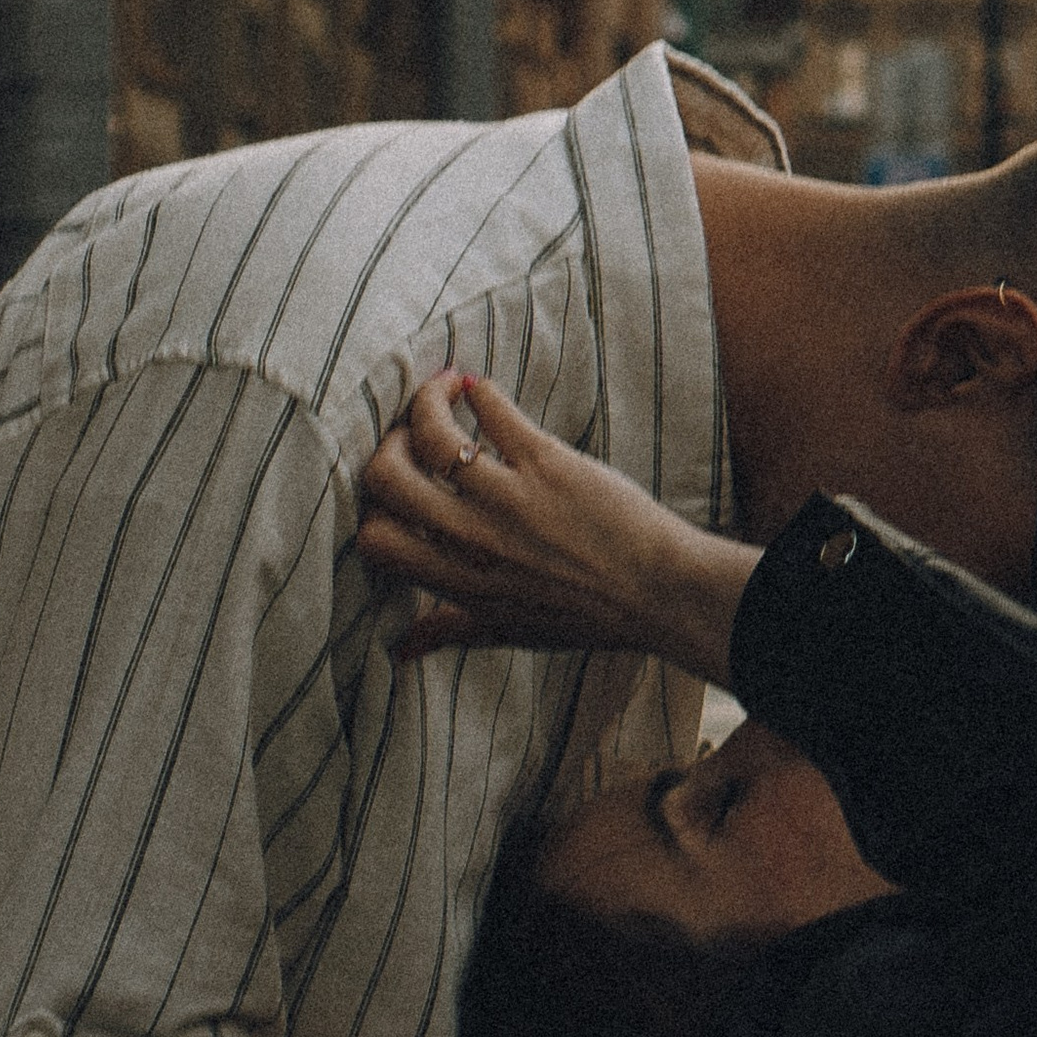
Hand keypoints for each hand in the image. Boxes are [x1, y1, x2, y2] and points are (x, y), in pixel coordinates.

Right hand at [358, 372, 759, 676]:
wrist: (664, 594)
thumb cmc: (590, 615)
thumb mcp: (511, 631)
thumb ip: (451, 630)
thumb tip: (400, 649)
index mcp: (461, 582)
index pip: (376, 539)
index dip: (373, 507)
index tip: (400, 489)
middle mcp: (477, 541)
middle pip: (388, 479)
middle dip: (388, 447)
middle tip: (412, 436)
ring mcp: (511, 500)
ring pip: (433, 434)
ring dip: (426, 401)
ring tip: (442, 393)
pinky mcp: (550, 463)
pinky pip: (495, 410)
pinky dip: (478, 390)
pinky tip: (478, 388)